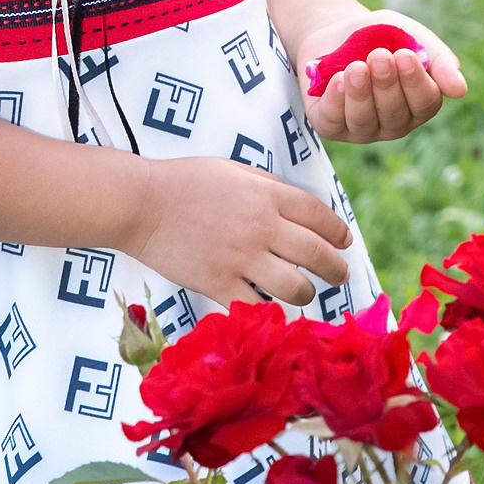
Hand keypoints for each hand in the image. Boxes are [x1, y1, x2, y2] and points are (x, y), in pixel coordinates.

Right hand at [124, 158, 352, 308]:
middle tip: (339, 276)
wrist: (141, 203)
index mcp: (268, 196)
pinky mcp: (218, 283)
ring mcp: (241, 258)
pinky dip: (267, 312)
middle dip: (335, 269)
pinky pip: (255, 307)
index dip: (337, 232)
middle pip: (316, 255)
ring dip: (307, 293)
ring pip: (294, 287)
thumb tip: (299, 208)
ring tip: (305, 294)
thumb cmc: (184, 182)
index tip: (343, 242)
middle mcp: (261, 227)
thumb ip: (269, 187)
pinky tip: (271, 311)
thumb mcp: (234, 171)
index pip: (320, 217)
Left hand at [306, 15, 466, 144]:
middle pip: (394, 114)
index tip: (404, 55)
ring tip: (356, 67)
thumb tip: (460, 90)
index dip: (415, 82)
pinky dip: (335, 100)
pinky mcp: (330, 125)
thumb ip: (439, 61)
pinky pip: (333, 121)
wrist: (338, 28)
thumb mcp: (413, 37)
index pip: (425, 104)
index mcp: (418, 104)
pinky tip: (337, 79)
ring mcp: (361, 128)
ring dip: (360, 94)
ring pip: (364, 121)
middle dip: (386, 84)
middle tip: (379, 55)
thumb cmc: (383, 36)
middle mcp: (392, 123)